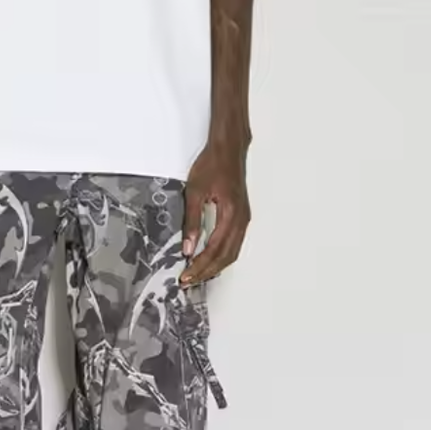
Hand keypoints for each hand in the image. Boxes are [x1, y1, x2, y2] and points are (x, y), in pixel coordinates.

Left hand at [180, 142, 250, 286]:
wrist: (228, 148)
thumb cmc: (213, 165)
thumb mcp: (194, 192)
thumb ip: (192, 222)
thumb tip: (188, 247)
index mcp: (231, 214)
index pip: (214, 250)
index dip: (200, 266)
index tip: (186, 276)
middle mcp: (241, 219)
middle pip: (225, 256)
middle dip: (206, 271)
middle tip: (189, 281)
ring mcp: (243, 219)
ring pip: (232, 253)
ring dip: (215, 267)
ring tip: (197, 275)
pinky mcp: (241, 217)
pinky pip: (234, 244)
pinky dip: (222, 257)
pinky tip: (210, 261)